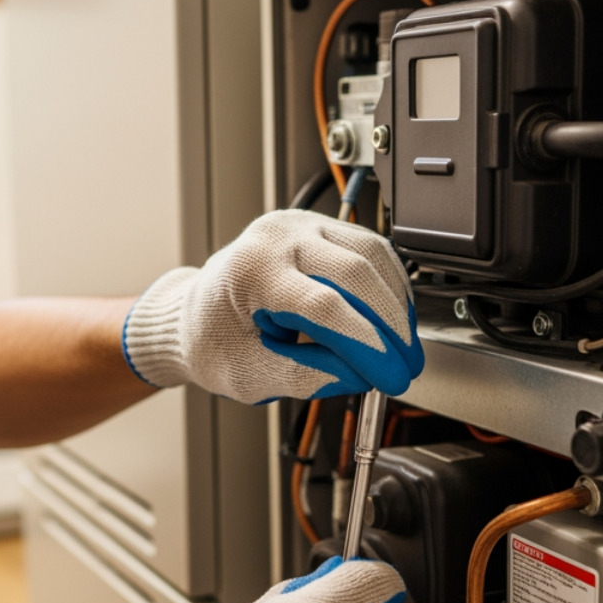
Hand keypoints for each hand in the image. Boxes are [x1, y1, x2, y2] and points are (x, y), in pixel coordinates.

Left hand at [121, 209, 422, 402]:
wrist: (196, 314)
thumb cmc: (216, 341)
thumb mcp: (252, 375)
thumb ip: (309, 376)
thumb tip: (366, 372)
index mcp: (251, 271)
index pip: (324, 306)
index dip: (368, 346)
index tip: (392, 376)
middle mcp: (277, 237)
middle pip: (355, 274)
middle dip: (390, 327)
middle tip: (406, 367)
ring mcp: (300, 225)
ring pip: (371, 255)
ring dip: (396, 304)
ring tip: (404, 346)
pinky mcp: (320, 227)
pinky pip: (369, 249)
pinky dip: (389, 285)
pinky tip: (395, 317)